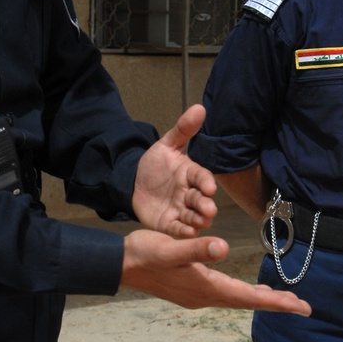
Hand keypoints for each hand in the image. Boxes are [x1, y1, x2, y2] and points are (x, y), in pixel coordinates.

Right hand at [121, 229, 311, 313]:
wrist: (120, 265)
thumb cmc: (145, 254)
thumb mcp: (171, 248)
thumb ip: (198, 249)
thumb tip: (223, 248)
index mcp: (205, 287)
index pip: (249, 297)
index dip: (277, 303)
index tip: (302, 308)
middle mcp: (205, 295)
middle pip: (247, 301)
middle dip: (276, 304)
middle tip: (303, 307)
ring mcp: (197, 294)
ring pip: (237, 299)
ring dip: (260, 300)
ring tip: (281, 300)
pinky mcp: (191, 289)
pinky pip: (226, 295)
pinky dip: (243, 294)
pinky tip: (246, 290)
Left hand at [132, 104, 218, 237]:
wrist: (133, 182)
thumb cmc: (155, 164)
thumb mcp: (166, 145)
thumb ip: (183, 129)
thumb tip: (199, 107)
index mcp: (190, 174)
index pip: (201, 177)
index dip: (205, 182)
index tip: (209, 187)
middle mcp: (189, 193)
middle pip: (199, 199)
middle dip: (205, 204)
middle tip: (209, 209)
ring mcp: (180, 209)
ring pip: (193, 216)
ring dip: (198, 220)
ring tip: (202, 222)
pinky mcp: (169, 223)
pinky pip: (178, 229)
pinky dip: (184, 232)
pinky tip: (188, 234)